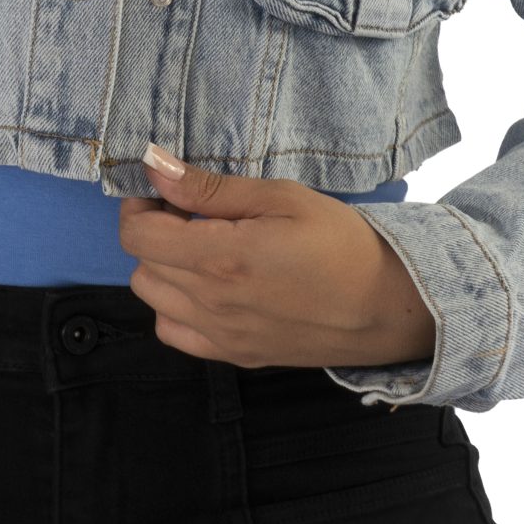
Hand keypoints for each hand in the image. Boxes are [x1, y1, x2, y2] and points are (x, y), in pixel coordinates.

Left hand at [119, 145, 437, 371]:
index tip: (165, 189)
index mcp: (220, 258)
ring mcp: (221, 336)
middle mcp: (211, 304)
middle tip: (191, 211)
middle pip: (141, 264)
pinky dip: (176, 306)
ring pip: (152, 299)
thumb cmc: (340, 242)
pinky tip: (207, 286)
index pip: (137, 235)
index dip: (140, 204)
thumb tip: (155, 167)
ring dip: (163, 268)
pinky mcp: (235, 355)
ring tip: (202, 247)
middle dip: (154, 230)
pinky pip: (175, 333)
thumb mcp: (281, 197)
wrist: (386, 304)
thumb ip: (210, 188)